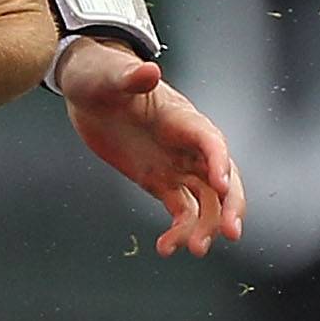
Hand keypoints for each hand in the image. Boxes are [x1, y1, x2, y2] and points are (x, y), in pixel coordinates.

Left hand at [56, 40, 245, 256]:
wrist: (88, 90)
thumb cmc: (102, 75)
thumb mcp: (111, 76)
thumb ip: (131, 77)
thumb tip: (148, 70)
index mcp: (181, 118)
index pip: (210, 140)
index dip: (218, 161)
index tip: (221, 184)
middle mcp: (187, 145)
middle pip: (221, 177)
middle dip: (230, 205)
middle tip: (231, 232)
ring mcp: (176, 165)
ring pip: (205, 200)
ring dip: (206, 225)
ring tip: (195, 250)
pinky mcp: (159, 181)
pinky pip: (179, 209)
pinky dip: (178, 229)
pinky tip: (166, 248)